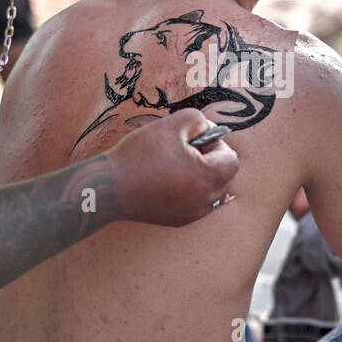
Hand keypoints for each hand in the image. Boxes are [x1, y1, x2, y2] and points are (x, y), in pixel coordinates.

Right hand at [109, 111, 238, 225]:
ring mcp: (193, 214)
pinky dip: (191, 191)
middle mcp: (205, 201)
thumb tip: (209, 130)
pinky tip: (170, 180)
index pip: (232, 160)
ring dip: (203, 176)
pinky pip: (199, 203)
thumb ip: (198, 120)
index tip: (194, 140)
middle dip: (213, 161)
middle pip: (227, 177)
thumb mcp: (171, 124)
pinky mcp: (180, 221)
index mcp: (207, 178)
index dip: (217, 144)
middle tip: (186, 151)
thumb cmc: (140, 154)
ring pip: (214, 192)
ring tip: (178, 165)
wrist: (109, 188)